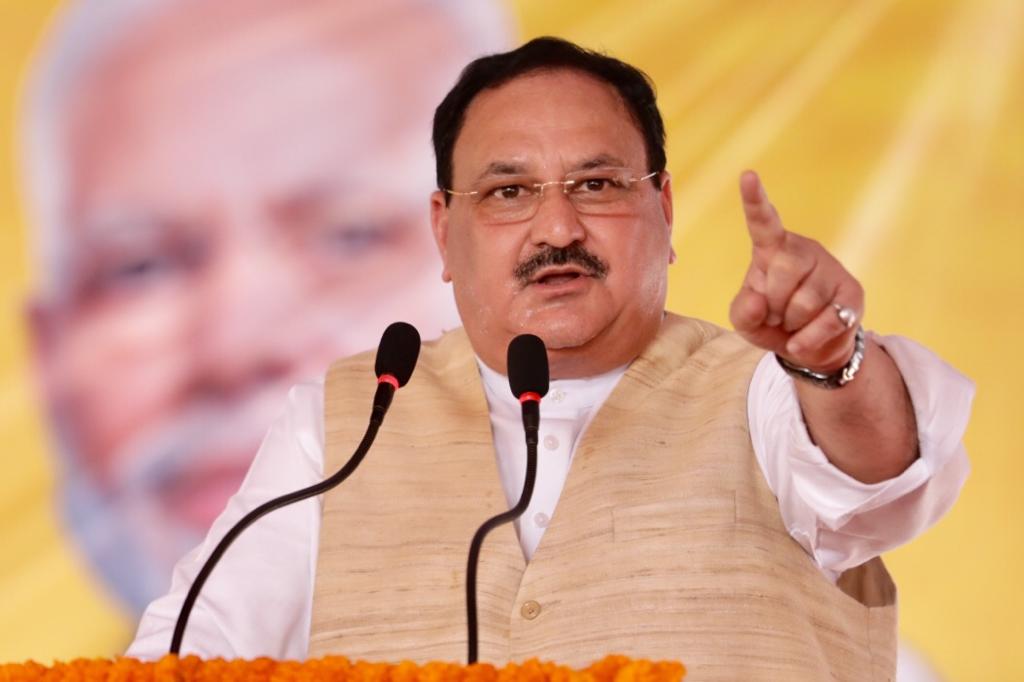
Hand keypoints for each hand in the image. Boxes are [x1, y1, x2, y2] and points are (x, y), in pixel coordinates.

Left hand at [729, 170, 862, 373]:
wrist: (808, 348)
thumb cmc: (771, 323)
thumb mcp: (745, 320)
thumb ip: (743, 310)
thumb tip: (759, 302)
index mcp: (773, 249)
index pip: (763, 222)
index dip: (755, 200)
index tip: (747, 175)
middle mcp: (804, 251)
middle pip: (783, 272)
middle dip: (773, 304)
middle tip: (776, 313)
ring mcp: (831, 270)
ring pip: (803, 301)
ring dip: (791, 323)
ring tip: (793, 321)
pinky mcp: (852, 293)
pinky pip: (825, 321)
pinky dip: (807, 339)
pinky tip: (804, 338)